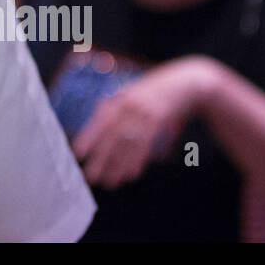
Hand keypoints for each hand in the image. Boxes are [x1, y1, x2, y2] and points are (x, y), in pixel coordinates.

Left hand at [72, 55, 221, 189]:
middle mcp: (128, 103)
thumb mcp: (134, 95)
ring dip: (117, 164)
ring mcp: (144, 110)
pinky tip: (130, 174)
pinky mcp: (159, 118)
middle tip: (91, 176)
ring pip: (127, 142)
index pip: (100, 120)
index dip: (88, 136)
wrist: (186, 82)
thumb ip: (118, 109)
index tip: (77, 153)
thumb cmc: (157, 91)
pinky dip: (137, 160)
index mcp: (119, 98)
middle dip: (100, 157)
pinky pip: (145, 143)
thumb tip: (99, 129)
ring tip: (110, 182)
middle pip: (111, 134)